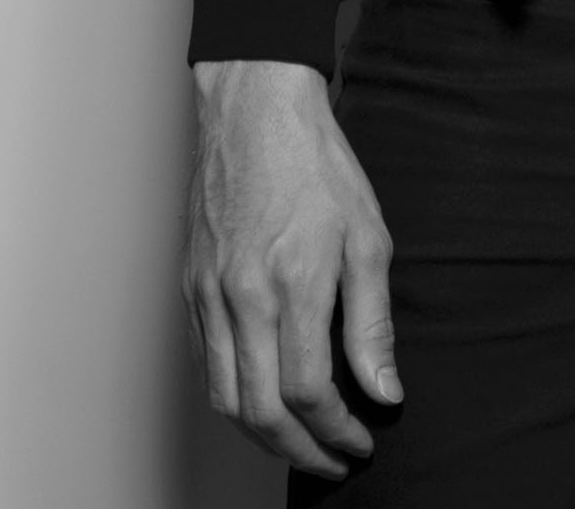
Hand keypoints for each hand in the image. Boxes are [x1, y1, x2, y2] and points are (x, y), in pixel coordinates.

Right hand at [185, 58, 399, 476]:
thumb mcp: (368, 236)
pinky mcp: (190, 288)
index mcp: (291, 284)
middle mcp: (240, 298)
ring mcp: (207, 295)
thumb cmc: (316, 165)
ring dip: (263, 435)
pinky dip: (234, 397)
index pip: (309, 391)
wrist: (254, 113)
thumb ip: (373, 321)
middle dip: (300, 451)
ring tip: (303, 443)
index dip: (338, 430)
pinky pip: (204, 364)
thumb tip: (384, 389)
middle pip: (259, 411)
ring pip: (223, 397)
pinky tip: (264, 399)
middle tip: (334, 461)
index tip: (363, 440)